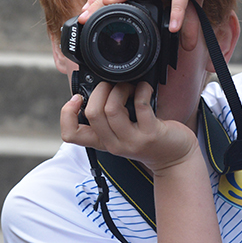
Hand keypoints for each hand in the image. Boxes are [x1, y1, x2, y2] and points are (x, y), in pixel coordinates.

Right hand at [60, 81, 198, 174]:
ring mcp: (132, 141)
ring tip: (128, 86)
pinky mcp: (150, 134)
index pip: (70, 134)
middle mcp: (114, 144)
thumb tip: (98, 86)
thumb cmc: (148, 139)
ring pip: (112, 109)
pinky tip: (144, 89)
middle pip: (92, 113)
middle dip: (100, 90)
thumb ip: (109, 117)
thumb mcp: (122, 133)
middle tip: (110, 84)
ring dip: (119, 89)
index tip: (77, 99)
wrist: (175, 158)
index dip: (66, 114)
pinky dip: (141, 90)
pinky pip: (140, 104)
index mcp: (103, 141)